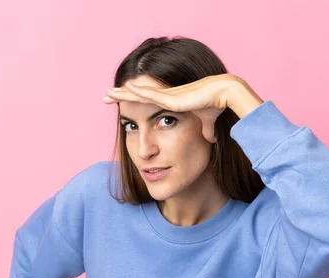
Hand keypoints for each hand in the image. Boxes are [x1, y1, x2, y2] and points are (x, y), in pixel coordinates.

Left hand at [102, 73, 240, 143]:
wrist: (223, 94)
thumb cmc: (216, 106)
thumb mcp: (205, 124)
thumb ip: (206, 131)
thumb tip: (210, 139)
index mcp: (171, 102)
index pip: (146, 102)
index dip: (133, 100)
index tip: (119, 103)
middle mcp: (166, 97)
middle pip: (138, 96)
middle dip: (121, 96)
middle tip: (105, 96)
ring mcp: (167, 95)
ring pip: (140, 93)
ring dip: (123, 93)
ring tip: (107, 92)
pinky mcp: (172, 97)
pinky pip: (151, 94)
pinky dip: (138, 91)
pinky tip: (125, 87)